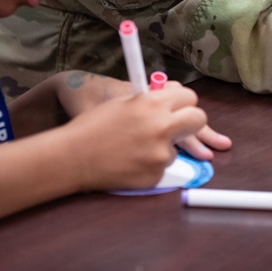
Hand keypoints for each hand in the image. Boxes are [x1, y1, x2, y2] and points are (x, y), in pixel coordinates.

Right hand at [60, 84, 205, 190]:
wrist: (73, 156)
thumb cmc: (93, 125)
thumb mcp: (122, 101)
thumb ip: (151, 98)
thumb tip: (172, 95)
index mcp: (151, 104)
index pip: (189, 96)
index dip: (184, 101)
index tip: (179, 106)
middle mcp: (161, 127)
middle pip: (198, 120)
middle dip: (191, 121)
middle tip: (179, 125)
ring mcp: (161, 153)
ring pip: (181, 146)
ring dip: (167, 144)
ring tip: (138, 144)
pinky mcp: (156, 174)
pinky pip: (164, 165)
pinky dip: (153, 162)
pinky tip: (132, 159)